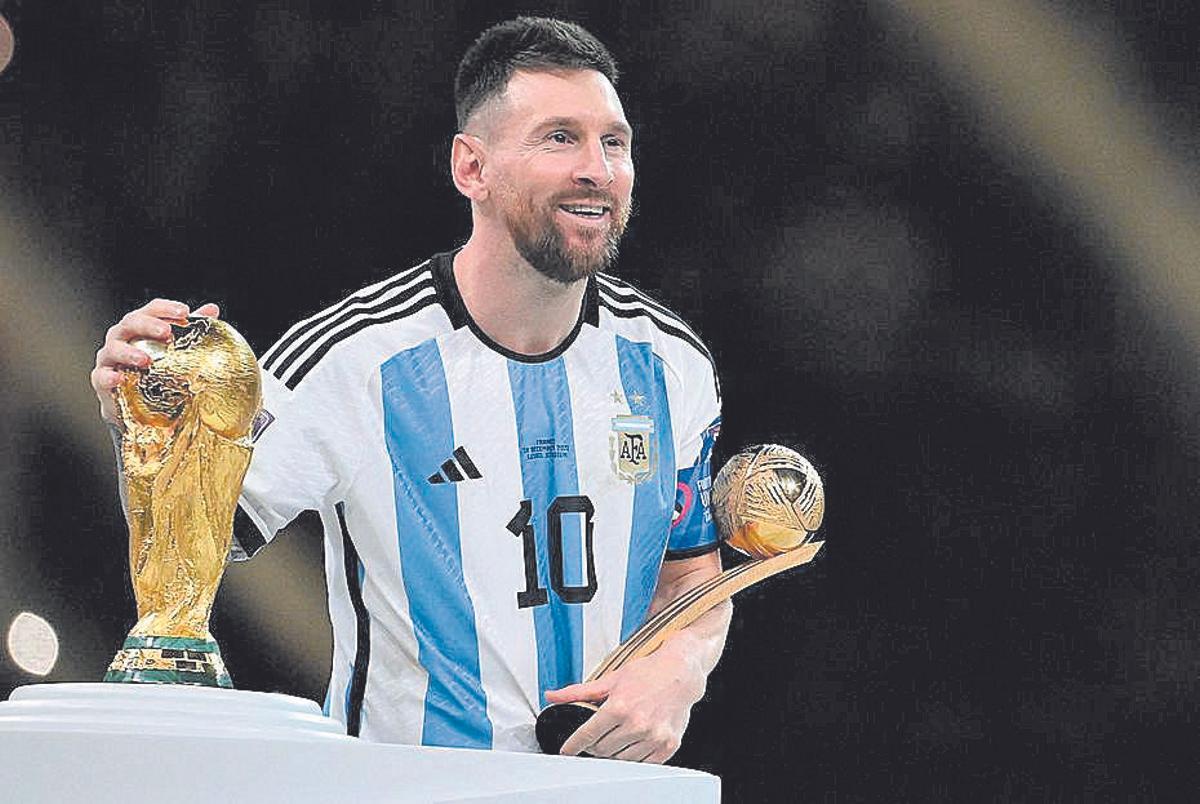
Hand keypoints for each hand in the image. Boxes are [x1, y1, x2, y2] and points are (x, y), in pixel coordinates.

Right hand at [91, 299, 219, 423]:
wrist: (136, 403)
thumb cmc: (156, 368)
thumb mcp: (174, 348)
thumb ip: (189, 329)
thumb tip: (212, 309)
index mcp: (140, 326)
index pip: (151, 310)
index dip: (166, 308)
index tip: (185, 312)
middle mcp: (122, 337)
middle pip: (130, 323)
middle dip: (148, 325)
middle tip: (166, 332)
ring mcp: (109, 357)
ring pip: (113, 348)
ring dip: (128, 352)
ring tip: (145, 360)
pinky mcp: (101, 379)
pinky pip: (101, 376)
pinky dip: (108, 376)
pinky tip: (119, 378)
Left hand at [546, 640, 705, 762]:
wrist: (681, 673)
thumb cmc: (648, 674)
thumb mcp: (610, 679)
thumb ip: (579, 692)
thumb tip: (553, 696)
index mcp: (619, 707)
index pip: (587, 735)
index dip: (573, 745)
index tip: (568, 750)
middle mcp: (637, 724)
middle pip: (602, 750)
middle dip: (594, 745)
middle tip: (599, 735)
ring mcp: (653, 737)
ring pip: (621, 760)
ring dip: (614, 752)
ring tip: (618, 736)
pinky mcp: (667, 746)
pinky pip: (643, 764)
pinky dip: (634, 758)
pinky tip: (634, 743)